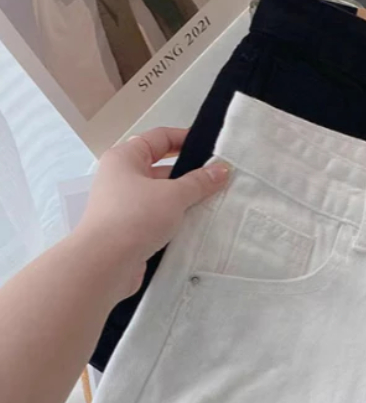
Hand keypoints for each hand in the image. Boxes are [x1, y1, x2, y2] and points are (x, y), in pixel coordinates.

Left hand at [74, 128, 229, 299]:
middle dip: (190, 175)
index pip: (158, 138)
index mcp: (125, 158)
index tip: (211, 147)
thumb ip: (200, 182)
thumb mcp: (174, 195)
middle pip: (161, 169)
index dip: (185, 138)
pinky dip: (176, 221)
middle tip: (219, 180)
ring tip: (215, 204)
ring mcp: (124, 206)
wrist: (106, 263)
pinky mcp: (129, 230)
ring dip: (185, 201)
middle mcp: (121, 178)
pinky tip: (198, 227)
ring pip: (161, 196)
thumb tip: (222, 169)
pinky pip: (158, 218)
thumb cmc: (136, 217)